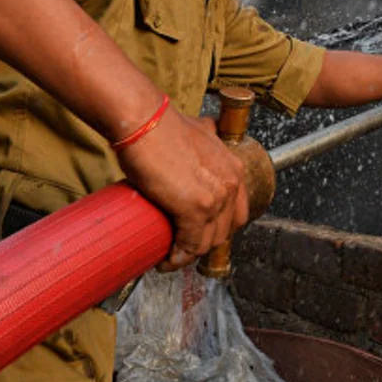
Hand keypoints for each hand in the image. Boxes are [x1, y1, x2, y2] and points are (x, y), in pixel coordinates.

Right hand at [117, 108, 249, 271]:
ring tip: (170, 255)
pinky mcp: (194, 210)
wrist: (144, 121)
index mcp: (233, 168)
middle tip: (183, 246)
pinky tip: (166, 260)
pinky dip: (177, 258)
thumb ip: (207, 135)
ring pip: (208, 243)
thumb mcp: (199, 130)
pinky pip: (190, 245)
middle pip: (224, 231)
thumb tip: (205, 131)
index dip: (219, 228)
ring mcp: (215, 198)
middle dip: (204, 244)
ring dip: (189, 255)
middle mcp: (230, 184)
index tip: (202, 234)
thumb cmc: (162, 125)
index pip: (236, 213)